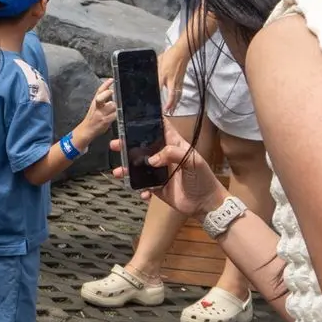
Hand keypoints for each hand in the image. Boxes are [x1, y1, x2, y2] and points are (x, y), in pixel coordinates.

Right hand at [76, 78, 116, 142]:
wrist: (86, 130)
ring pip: (112, 106)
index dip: (105, 84)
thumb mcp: (95, 107)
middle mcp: (97, 107)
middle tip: (111, 92)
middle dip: (108, 94)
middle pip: (103, 96)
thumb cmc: (92, 118)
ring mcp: (100, 114)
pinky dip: (115, 116)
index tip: (111, 79)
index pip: (99, 91)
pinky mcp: (105, 120)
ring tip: (112, 111)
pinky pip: (114, 115)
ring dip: (114, 108)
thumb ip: (102, 100)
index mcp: (94, 102)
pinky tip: (112, 117)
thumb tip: (110, 91)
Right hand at [111, 119, 226, 216]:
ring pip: (139, 167)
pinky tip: (143, 193)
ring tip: (118, 172)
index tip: (133, 117)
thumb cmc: (203, 178)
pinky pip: (143, 186)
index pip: (161, 128)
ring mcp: (159, 172)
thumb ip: (173, 154)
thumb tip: (151, 159)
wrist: (206, 204)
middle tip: (115, 145)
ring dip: (127, 169)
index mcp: (174, 145)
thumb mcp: (193, 161)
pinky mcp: (156, 187)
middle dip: (128, 145)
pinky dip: (139, 189)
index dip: (149, 121)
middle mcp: (164, 156)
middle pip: (143, 147)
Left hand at [158, 40, 189, 112]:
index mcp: (167, 79)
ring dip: (175, 103)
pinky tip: (176, 100)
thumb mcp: (159, 65)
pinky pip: (180, 92)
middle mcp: (174, 82)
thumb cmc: (171, 57)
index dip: (164, 102)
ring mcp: (179, 82)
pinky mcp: (181, 80)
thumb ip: (154, 73)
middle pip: (174, 97)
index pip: (165, 93)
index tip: (163, 109)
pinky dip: (178, 97)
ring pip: (178, 95)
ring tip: (172, 110)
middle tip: (168, 112)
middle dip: (171, 106)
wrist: (182, 52)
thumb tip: (150, 80)